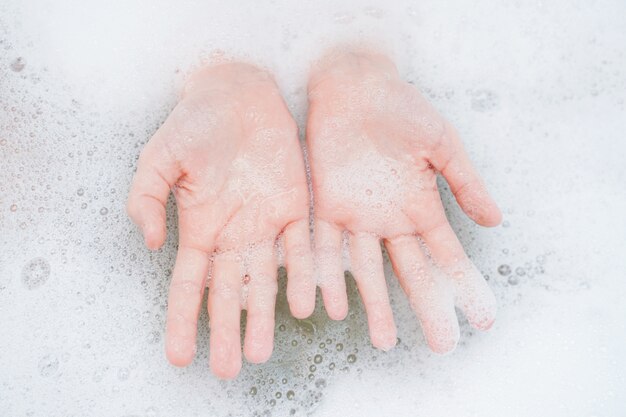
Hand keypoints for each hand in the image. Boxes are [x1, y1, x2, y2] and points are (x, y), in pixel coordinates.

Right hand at [127, 62, 314, 378]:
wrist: (238, 93)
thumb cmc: (195, 123)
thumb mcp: (158, 157)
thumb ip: (146, 199)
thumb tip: (151, 242)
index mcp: (200, 228)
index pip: (189, 285)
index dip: (183, 321)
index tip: (179, 357)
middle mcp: (234, 235)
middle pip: (228, 293)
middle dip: (226, 331)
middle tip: (228, 369)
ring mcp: (266, 224)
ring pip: (265, 280)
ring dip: (264, 316)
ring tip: (261, 351)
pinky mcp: (296, 207)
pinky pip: (302, 247)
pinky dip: (303, 275)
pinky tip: (304, 305)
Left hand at [306, 50, 501, 352]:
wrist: (354, 86)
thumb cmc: (401, 109)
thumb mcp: (441, 145)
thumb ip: (465, 183)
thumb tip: (496, 221)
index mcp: (420, 207)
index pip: (447, 256)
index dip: (465, 286)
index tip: (484, 317)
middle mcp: (390, 219)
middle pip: (411, 272)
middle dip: (427, 307)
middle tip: (443, 345)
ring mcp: (358, 216)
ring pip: (368, 270)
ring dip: (376, 305)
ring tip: (386, 341)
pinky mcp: (326, 206)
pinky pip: (326, 247)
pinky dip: (330, 275)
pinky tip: (334, 306)